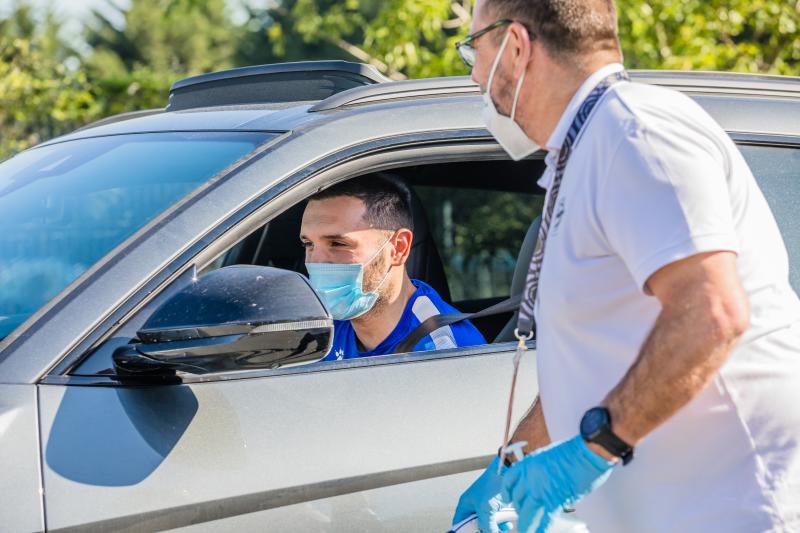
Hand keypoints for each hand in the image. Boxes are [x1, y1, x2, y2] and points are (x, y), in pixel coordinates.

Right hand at [453, 456, 509, 532]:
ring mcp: (485, 505)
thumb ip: (487, 526)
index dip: (464, 531)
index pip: (459, 523)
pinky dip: (502, 523)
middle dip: (483, 531)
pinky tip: (508, 524)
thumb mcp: (486, 509)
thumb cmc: (492, 485)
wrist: (507, 470)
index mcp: (465, 504)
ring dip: (495, 528)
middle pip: (475, 526)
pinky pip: (496, 519)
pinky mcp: (496, 504)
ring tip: (504, 528)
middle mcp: (473, 505)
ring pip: (487, 523)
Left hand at [501, 436, 615, 532]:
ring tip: (526, 530)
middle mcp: (530, 478)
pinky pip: (543, 519)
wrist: (586, 453)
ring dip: (526, 524)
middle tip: (524, 514)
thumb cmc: (573, 452)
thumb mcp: (547, 456)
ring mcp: (541, 490)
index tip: (508, 499)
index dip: (507, 492)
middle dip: (520, 509)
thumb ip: (539, 471)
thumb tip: (539, 484)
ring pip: (527, 513)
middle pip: (517, 500)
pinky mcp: (554, 500)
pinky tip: (539, 532)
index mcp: (528, 464)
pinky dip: (541, 528)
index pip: (509, 481)